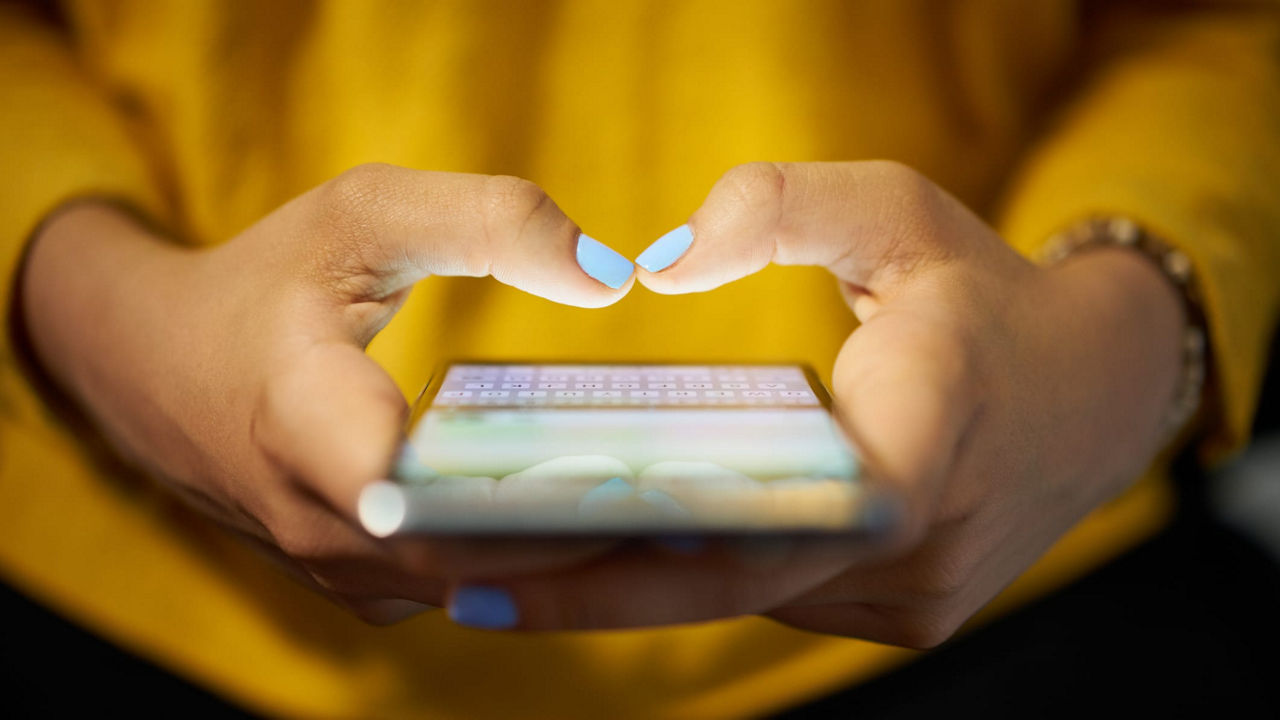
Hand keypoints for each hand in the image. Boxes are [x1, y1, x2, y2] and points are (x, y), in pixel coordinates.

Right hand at [20, 164, 636, 622]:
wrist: (154, 366)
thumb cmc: (266, 282)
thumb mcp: (364, 213)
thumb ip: (488, 220)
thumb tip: (613, 275)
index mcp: (305, 423)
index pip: (428, 495)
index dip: (537, 497)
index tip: (641, 479)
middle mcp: (319, 525)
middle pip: (478, 556)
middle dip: (593, 535)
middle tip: (714, 502)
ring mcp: (339, 571)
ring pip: (479, 586)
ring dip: (574, 558)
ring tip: (685, 517)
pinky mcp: (360, 585)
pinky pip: (464, 587)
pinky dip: (533, 563)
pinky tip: (611, 522)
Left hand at [444, 162, 1184, 646]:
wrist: (1093, 395)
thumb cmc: (982, 294)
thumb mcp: (898, 210)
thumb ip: (783, 206)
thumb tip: (660, 262)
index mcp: (926, 434)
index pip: (774, 520)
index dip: (638, 556)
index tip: (511, 566)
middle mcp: (920, 545)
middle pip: (731, 583)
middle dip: (591, 587)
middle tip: (456, 579)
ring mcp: (914, 597)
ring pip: (748, 599)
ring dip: (635, 585)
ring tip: (505, 565)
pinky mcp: (904, 613)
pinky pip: (777, 597)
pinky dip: (696, 578)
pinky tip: (611, 552)